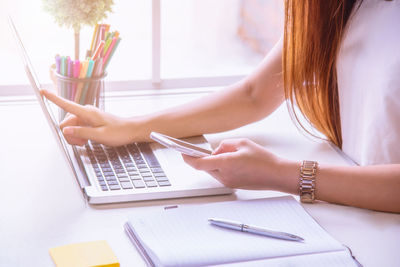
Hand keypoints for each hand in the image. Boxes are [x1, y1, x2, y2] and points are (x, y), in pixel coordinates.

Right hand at [41, 90, 139, 145]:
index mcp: (87, 113)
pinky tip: (87, 139)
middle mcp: (85, 112)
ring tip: (87, 141)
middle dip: (69, 134)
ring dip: (74, 136)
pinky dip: (79, 135)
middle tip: (82, 142)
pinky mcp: (88, 121)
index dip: (54, 98)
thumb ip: (81, 132)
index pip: (67, 104)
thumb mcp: (99, 135)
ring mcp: (86, 116)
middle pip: (65, 123)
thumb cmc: (118, 132)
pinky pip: (77, 128)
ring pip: (70, 127)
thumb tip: (65, 130)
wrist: (130, 130)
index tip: (43, 91)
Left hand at [183, 138, 297, 190]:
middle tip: (200, 150)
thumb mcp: (242, 143)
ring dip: (213, 162)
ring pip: (213, 171)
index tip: (182, 152)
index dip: (187, 158)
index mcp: (225, 164)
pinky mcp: (233, 185)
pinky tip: (231, 161)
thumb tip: (217, 151)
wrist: (277, 175)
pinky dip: (221, 167)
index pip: (199, 163)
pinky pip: (221, 175)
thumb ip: (225, 145)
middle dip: (203, 158)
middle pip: (205, 167)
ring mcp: (228, 182)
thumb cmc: (264, 160)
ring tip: (227, 153)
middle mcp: (224, 176)